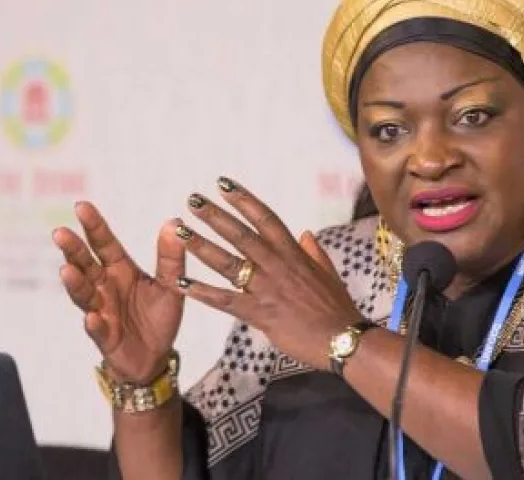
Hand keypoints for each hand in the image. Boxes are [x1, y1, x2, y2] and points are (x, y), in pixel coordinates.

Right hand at [53, 202, 185, 383]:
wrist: (155, 358)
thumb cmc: (158, 317)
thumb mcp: (171, 286)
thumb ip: (171, 257)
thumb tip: (174, 221)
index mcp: (120, 270)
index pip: (104, 243)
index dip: (93, 226)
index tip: (81, 205)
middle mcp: (105, 287)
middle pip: (85, 264)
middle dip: (72, 249)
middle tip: (60, 232)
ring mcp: (101, 311)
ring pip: (84, 295)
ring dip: (75, 283)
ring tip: (67, 271)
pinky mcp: (105, 337)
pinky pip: (97, 330)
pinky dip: (93, 324)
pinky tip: (92, 318)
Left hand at [172, 177, 362, 370]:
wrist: (344, 340)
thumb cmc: (338, 308)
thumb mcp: (328, 273)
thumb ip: (313, 252)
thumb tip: (305, 232)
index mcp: (294, 254)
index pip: (266, 218)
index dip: (244, 200)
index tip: (224, 184)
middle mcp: (277, 266)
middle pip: (241, 235)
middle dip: (215, 216)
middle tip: (192, 200)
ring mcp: (267, 289)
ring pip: (228, 263)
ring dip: (202, 246)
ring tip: (180, 232)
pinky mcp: (259, 314)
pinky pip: (225, 301)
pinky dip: (201, 292)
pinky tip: (180, 284)